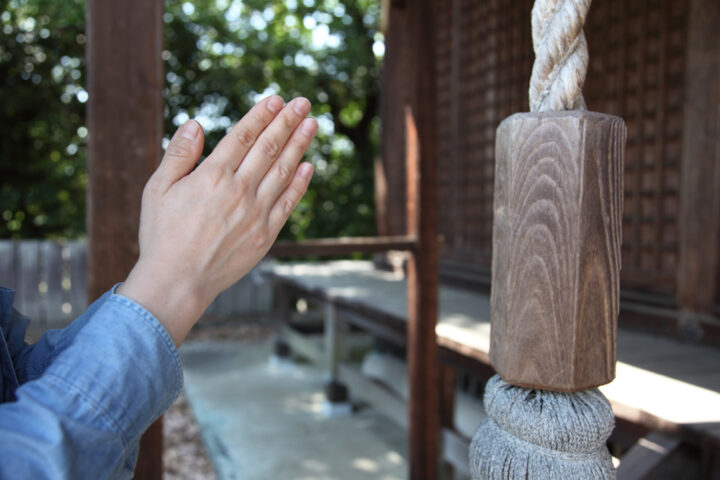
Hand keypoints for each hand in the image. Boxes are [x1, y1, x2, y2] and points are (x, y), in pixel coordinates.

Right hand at [117, 96, 316, 344]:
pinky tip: (308, 166)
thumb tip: (195, 123)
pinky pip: (288, 202)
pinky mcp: (266, 234)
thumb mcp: (157, 189)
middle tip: (303, 103)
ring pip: (284, 170)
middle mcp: (240, 190)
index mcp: (213, 176)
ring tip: (312, 125)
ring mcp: (257, 213)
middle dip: (288, 122)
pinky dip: (300, 183)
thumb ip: (178, 155)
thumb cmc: (162, 234)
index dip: (262, 115)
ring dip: (299, 145)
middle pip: (269, 148)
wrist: (178, 281)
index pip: (244, 136)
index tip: (277, 99)